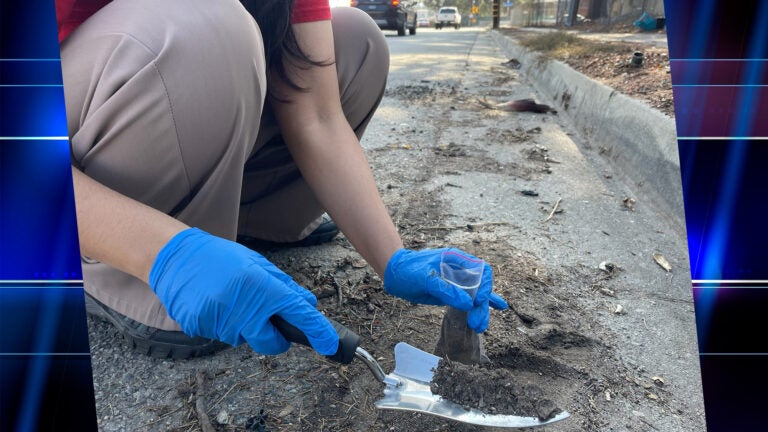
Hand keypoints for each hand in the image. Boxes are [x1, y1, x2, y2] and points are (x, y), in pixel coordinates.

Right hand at [148, 228, 337, 355]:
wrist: (178, 258)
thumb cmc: (221, 258)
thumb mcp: (258, 265)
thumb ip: (284, 287)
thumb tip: (307, 305)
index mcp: (261, 286)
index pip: (298, 314)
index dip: (318, 331)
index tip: (329, 345)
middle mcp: (243, 307)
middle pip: (271, 343)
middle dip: (276, 339)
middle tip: (270, 323)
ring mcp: (221, 320)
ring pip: (244, 337)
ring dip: (245, 325)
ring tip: (231, 299)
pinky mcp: (202, 328)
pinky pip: (222, 334)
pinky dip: (225, 323)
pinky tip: (215, 303)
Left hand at [384, 248, 507, 331]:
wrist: (396, 274)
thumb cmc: (409, 271)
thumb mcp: (425, 279)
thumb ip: (446, 290)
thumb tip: (467, 304)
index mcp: (457, 259)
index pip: (481, 270)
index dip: (485, 285)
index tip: (479, 301)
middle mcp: (462, 270)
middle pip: (481, 287)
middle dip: (482, 305)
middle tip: (477, 323)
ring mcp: (458, 281)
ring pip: (476, 296)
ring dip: (481, 311)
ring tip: (480, 327)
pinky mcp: (454, 293)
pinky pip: (471, 299)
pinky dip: (483, 304)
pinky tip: (499, 308)